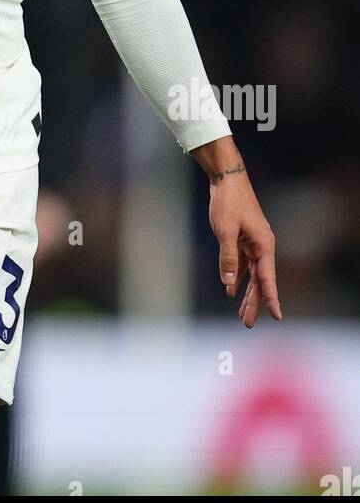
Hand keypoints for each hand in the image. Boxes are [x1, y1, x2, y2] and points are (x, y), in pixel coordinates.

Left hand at [209, 169, 281, 326]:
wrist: (227, 178)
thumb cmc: (228, 201)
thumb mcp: (225, 230)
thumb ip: (228, 257)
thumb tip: (230, 282)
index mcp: (263, 245)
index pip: (268, 278)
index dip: (271, 299)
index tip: (277, 317)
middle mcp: (262, 246)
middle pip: (260, 281)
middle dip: (254, 303)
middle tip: (248, 324)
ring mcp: (253, 242)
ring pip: (252, 275)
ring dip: (247, 293)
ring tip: (242, 314)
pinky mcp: (242, 238)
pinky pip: (243, 263)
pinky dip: (238, 277)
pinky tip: (232, 290)